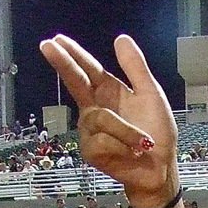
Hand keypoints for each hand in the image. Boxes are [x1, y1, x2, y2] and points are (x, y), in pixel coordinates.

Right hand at [39, 35, 177, 207]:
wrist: (160, 170)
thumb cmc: (158, 135)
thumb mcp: (151, 95)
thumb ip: (136, 68)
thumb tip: (120, 38)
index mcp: (109, 92)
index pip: (89, 69)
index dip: (74, 54)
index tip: (57, 39)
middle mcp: (95, 108)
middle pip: (75, 82)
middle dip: (63, 64)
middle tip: (47, 46)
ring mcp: (90, 130)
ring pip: (99, 119)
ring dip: (125, 130)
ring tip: (144, 142)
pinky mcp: (90, 151)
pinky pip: (101, 141)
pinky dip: (122, 146)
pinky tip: (131, 154)